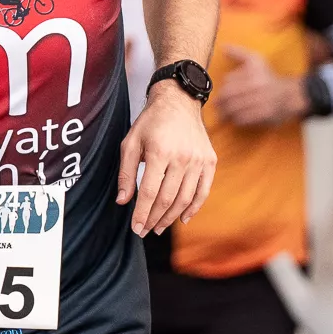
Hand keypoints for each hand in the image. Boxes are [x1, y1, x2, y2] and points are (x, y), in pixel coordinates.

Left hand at [117, 82, 217, 234]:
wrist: (179, 102)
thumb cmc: (150, 123)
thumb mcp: (130, 142)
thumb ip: (126, 172)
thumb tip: (122, 201)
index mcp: (159, 152)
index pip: (149, 192)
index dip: (141, 213)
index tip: (136, 228)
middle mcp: (182, 157)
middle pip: (167, 198)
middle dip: (154, 219)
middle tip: (145, 231)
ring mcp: (198, 160)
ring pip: (185, 198)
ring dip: (171, 217)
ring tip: (159, 228)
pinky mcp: (210, 161)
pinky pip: (203, 191)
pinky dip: (194, 208)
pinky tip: (183, 219)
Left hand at [214, 45, 303, 128]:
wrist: (289, 95)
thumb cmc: (268, 77)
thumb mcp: (256, 60)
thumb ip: (238, 53)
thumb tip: (223, 47)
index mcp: (254, 71)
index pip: (228, 81)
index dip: (223, 87)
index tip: (221, 92)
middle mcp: (257, 84)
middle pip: (229, 95)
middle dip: (220, 101)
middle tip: (217, 105)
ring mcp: (261, 100)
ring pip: (234, 107)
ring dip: (226, 112)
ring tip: (223, 113)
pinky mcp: (264, 114)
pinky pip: (243, 118)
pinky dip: (236, 119)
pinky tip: (235, 118)